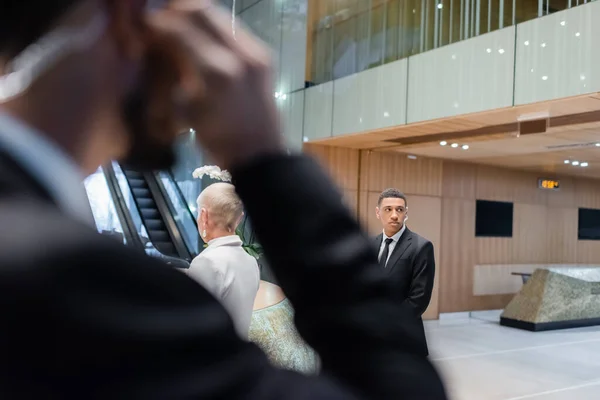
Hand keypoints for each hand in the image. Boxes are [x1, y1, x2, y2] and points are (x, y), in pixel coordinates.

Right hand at [147, 0, 284, 168]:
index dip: (157, 21)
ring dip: (194, 15)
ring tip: (176, 23)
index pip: (180, 28)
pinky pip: (233, 28)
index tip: (142, 24)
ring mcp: (256, 53)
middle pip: (202, 11)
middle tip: (158, 18)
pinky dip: (212, 26)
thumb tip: (156, 43)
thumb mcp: (187, 110)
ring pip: (219, 15)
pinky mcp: (263, 56)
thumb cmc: (219, 141)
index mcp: (217, 72)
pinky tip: (200, 37)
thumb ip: (173, 73)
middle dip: (175, 10)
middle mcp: (240, 55)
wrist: (261, 154)